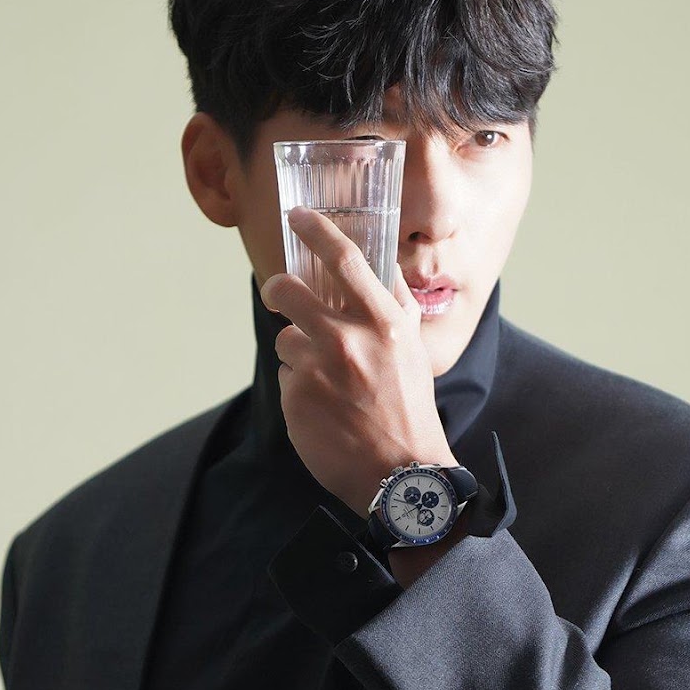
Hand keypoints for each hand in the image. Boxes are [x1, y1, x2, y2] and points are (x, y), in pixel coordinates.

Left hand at [260, 208, 457, 519]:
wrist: (401, 472)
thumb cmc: (409, 408)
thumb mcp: (412, 348)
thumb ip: (394, 305)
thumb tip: (380, 266)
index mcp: (384, 321)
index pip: (345, 259)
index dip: (317, 230)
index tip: (297, 216)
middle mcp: (349, 338)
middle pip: (290, 291)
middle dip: (277, 288)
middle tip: (278, 292)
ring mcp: (317, 369)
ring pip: (286, 339)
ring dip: (298, 352)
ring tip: (329, 382)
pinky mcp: (296, 397)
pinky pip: (286, 376)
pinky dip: (299, 387)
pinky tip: (324, 408)